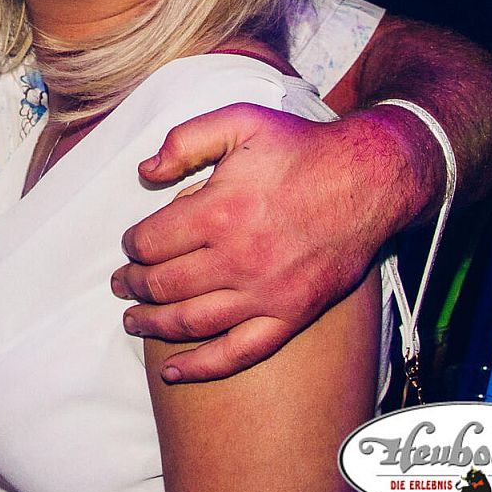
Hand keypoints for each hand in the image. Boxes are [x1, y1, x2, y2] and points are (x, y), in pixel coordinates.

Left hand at [112, 103, 432, 382]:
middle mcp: (238, 258)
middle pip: (163, 284)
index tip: (129, 246)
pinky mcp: (291, 315)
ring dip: (152, 324)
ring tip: (132, 319)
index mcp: (218, 212)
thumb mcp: (239, 121)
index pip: (150, 242)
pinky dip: (200, 367)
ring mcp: (265, 293)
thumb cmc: (302, 148)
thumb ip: (184, 141)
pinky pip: (239, 352)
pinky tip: (171, 370)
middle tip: (120, 284)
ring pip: (190, 321)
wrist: (371, 180)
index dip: (131, 246)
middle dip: (133, 285)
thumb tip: (145, 173)